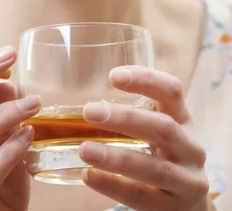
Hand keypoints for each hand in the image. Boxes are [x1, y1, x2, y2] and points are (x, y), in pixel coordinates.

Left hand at [80, 66, 211, 210]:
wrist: (190, 206)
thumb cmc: (164, 156)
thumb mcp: (158, 131)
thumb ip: (132, 117)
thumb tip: (84, 108)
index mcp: (183, 120)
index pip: (172, 91)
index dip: (145, 80)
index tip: (113, 76)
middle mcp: (190, 147)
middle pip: (163, 128)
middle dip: (126, 118)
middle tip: (90, 112)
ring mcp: (186, 180)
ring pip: (155, 168)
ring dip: (117, 157)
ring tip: (85, 150)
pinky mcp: (173, 208)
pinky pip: (141, 197)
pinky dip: (113, 185)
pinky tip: (89, 175)